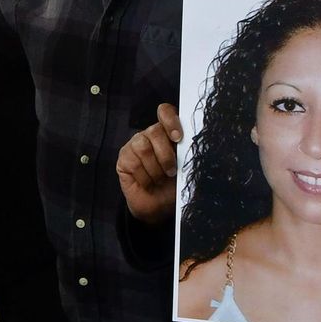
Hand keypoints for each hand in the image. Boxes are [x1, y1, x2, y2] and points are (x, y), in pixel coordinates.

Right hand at [117, 104, 181, 223]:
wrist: (159, 208)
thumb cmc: (174, 187)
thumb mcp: (186, 170)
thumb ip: (188, 154)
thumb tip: (195, 145)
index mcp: (168, 133)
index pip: (165, 112)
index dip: (170, 121)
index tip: (178, 138)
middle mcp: (151, 135)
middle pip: (155, 131)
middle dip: (165, 155)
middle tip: (171, 172)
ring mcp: (135, 145)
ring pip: (143, 146)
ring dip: (154, 168)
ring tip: (159, 179)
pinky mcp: (124, 157)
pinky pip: (133, 161)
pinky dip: (143, 176)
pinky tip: (147, 183)